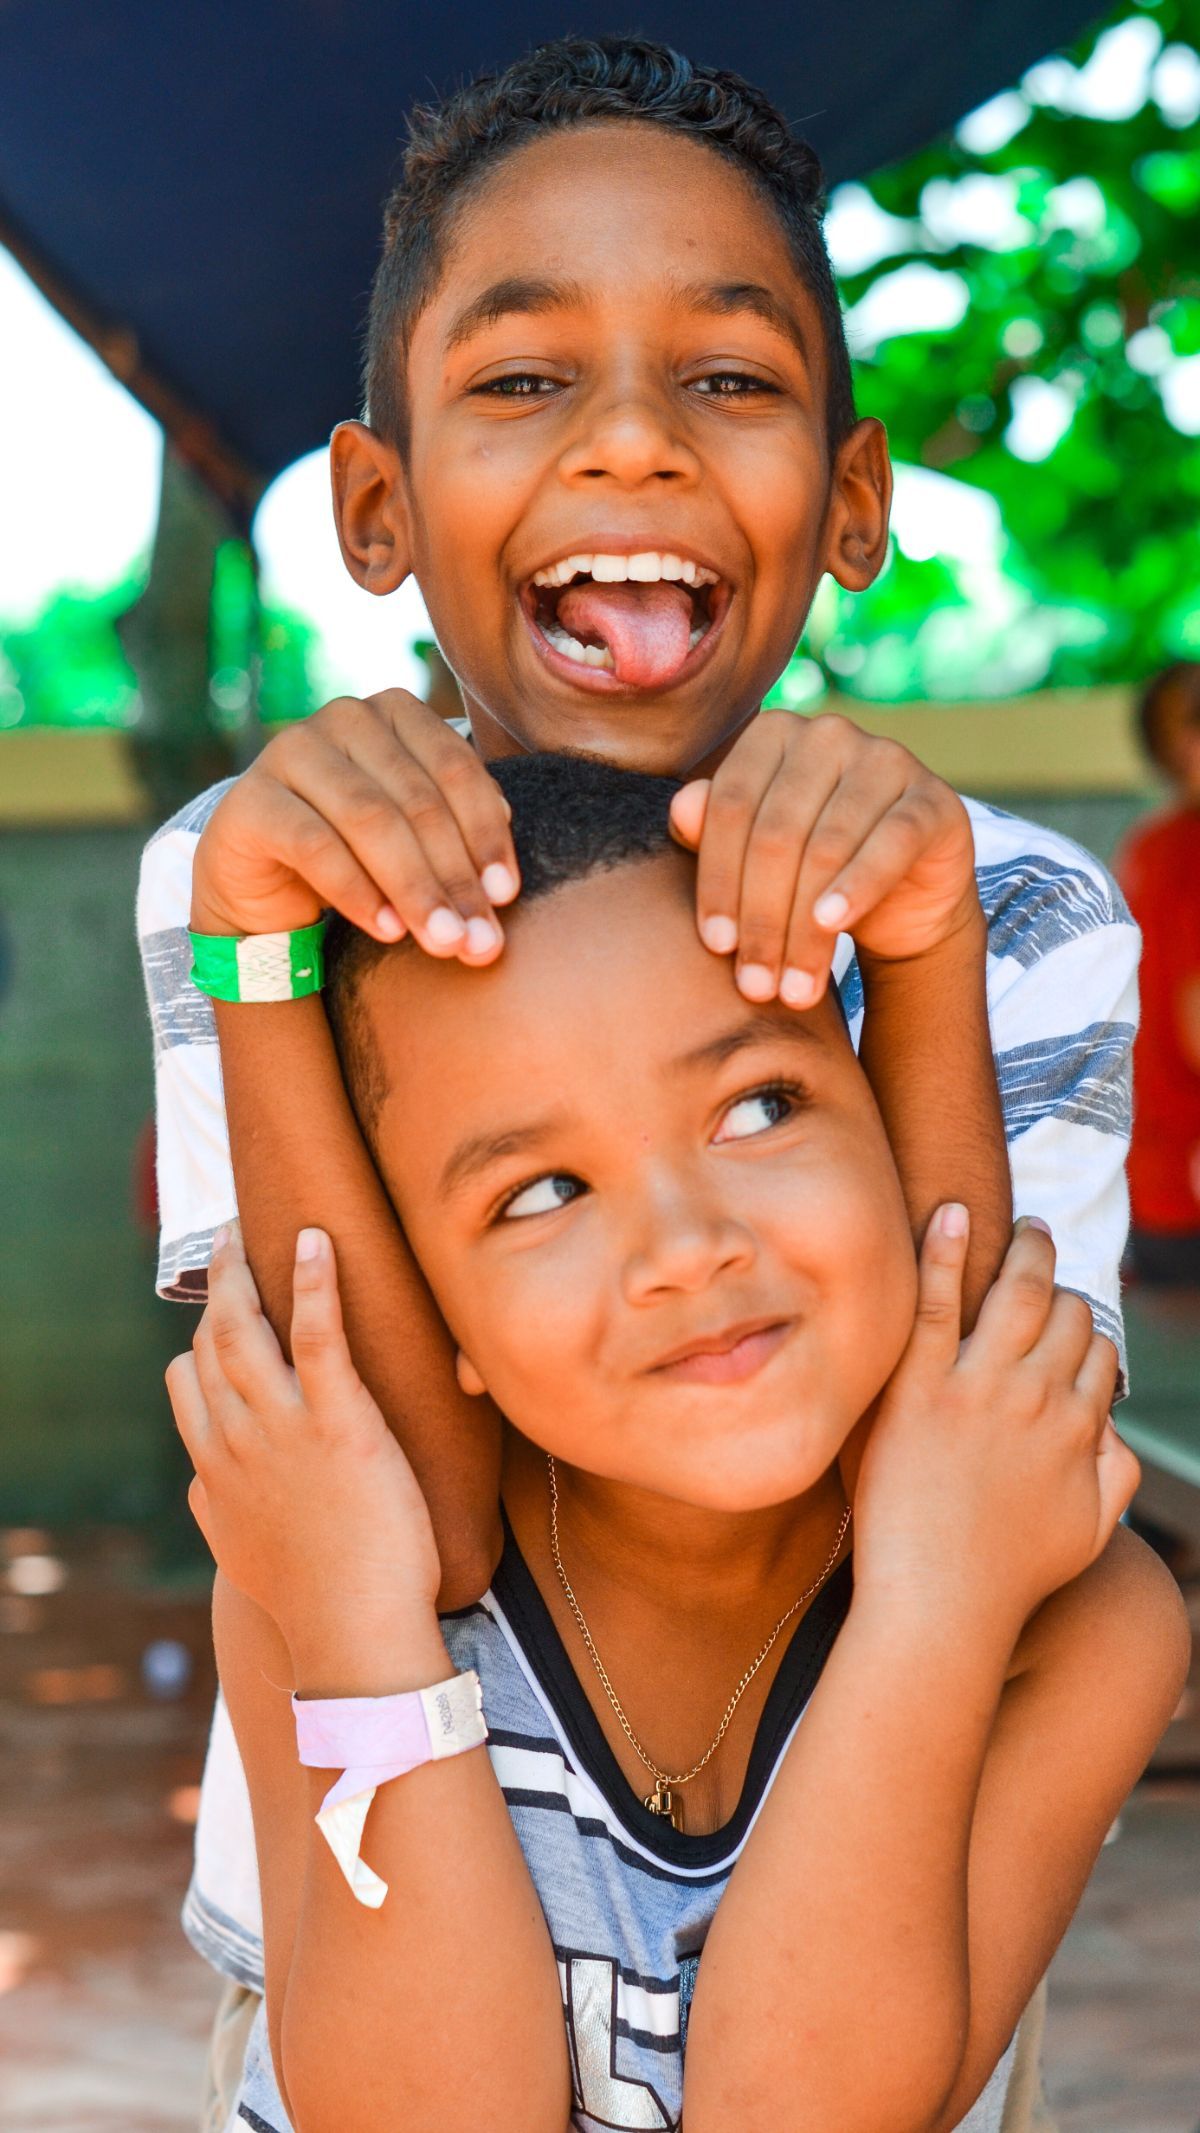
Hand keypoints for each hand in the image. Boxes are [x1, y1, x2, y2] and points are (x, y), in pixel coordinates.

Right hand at [165, 1224, 441, 1666]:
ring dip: (246, 1271)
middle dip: (216, 1285)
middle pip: (213, 1341)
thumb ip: (214, 1509)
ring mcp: (286, 1426)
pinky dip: (315, 1282)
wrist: (354, 1630)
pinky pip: (318, 1336)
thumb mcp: (240, 1552)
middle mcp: (239, 1437)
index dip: (197, 1341)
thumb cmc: (312, 1598)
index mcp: (215, 1466)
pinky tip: (316, 1240)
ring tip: (254, 1230)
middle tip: (228, 1243)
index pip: (187, 1382)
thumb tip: (199, 1485)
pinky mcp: (342, 1421)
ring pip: (248, 1329)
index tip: (214, 1314)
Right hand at [190, 689, 518, 964]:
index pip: (455, 769)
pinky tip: (389, 932)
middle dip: (455, 877)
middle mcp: (344, 718)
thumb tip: (501, 889)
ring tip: (443, 942)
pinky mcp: (251, 799)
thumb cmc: (357, 850)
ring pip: (370, 821)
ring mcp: (291, 751)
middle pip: (417, 801)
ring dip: (415, 889)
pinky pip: (315, 847)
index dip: (486, 835)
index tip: (505, 896)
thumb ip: (460, 843)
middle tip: (480, 940)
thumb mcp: (415, 837)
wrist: (263, 875)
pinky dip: (358, 893)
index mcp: (396, 712)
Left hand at [669, 710, 978, 1008]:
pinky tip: (832, 924)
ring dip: (805, 929)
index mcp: (773, 733)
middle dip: (763, 919)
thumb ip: (711, 831)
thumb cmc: (807, 870)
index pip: (732, 807)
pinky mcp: (932, 799)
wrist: (899, 895)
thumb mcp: (752, 855)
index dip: (719, 881)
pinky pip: (890, 844)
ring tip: (791, 987)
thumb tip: (682, 808)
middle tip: (755, 984)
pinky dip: (858, 887)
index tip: (716, 946)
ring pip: (828, 848)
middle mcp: (828, 734)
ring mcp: (886, 759)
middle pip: (778, 834)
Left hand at [851, 1211, 1137, 1642]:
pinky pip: (933, 1303)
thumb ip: (1115, 1474)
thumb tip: (1111, 1425)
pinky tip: (950, 1213)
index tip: (1069, 1316)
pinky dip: (943, 1251)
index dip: (1087, 1327)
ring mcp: (977, 1387)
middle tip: (1042, 1248)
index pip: (1098, 1350)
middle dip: (1061, 1278)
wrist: (939, 1604)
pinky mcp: (918, 1386)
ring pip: (1017, 1294)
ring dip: (1026, 1249)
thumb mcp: (1091, 1532)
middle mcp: (1035, 1397)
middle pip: (1066, 1312)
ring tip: (1020, 1225)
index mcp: (1076, 1428)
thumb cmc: (1010, 1578)